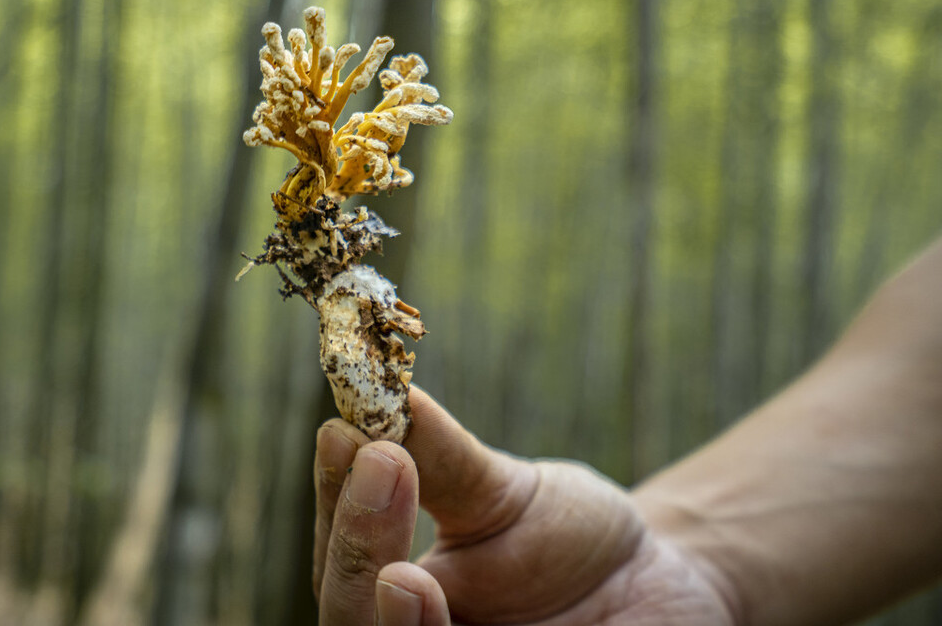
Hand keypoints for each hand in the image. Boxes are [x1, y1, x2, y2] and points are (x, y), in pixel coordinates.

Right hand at [313, 386, 738, 624]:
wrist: (653, 582)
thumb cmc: (561, 535)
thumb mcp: (501, 489)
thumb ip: (437, 455)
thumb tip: (379, 385)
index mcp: (394, 591)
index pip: (339, 557)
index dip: (335, 502)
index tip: (345, 435)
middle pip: (351, 621)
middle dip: (357, 552)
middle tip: (380, 466)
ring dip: (396, 622)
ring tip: (403, 573)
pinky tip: (442, 605)